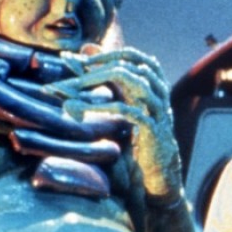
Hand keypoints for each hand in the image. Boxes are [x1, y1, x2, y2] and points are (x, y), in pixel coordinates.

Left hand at [55, 46, 183, 201]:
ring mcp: (158, 111)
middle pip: (134, 65)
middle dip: (99, 65)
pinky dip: (103, 107)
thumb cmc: (137, 144)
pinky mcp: (153, 129)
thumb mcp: (120, 110)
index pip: (137, 57)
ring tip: (72, 87)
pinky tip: (80, 111)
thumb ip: (104, 85)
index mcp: (154, 89)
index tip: (80, 59)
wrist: (158, 177)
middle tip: (72, 71)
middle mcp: (159, 95)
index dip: (110, 53)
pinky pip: (128, 110)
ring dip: (98, 80)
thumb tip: (79, 57)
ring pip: (134, 80)